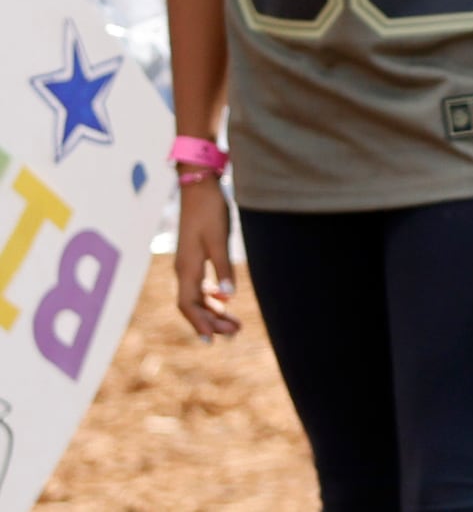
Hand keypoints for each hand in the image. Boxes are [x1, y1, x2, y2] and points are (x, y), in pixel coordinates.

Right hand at [173, 178, 240, 341]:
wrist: (199, 186)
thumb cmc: (210, 211)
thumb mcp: (219, 240)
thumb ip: (224, 267)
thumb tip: (228, 296)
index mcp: (186, 268)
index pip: (189, 304)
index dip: (199, 323)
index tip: (212, 340)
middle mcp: (183, 269)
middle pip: (194, 304)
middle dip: (212, 321)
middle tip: (235, 333)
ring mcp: (187, 262)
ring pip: (198, 295)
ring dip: (214, 310)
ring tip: (235, 323)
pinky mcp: (194, 255)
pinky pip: (200, 283)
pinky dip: (212, 294)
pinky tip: (225, 299)